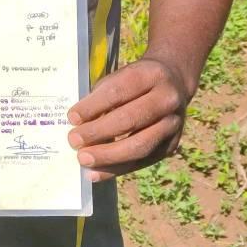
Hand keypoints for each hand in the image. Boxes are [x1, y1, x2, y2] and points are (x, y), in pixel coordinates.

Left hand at [67, 57, 187, 182]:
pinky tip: (96, 173)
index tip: (72, 117)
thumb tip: (78, 124)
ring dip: (108, 156)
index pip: (118, 91)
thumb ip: (101, 97)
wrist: (173, 84)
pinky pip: (142, 162)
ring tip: (83, 159)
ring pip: (140, 145)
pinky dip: (117, 169)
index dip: (94, 106)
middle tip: (73, 140)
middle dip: (98, 132)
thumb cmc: (135, 82)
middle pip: (130, 119)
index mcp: (150, 74)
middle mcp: (167, 99)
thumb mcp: (120, 77)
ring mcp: (173, 124)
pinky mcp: (171, 146)